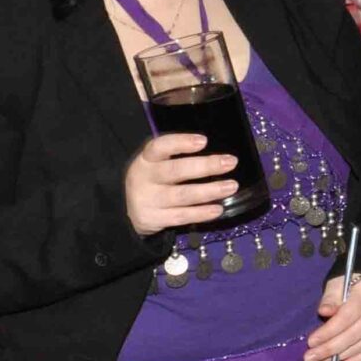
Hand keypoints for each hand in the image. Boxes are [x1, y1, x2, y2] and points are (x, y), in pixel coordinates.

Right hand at [124, 135, 240, 235]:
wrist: (129, 209)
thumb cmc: (155, 179)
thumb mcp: (158, 163)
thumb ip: (180, 157)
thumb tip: (218, 155)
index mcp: (147, 159)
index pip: (159, 147)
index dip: (181, 143)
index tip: (203, 141)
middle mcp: (144, 178)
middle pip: (175, 171)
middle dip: (205, 166)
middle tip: (231, 162)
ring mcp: (147, 200)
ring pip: (182, 195)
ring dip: (209, 191)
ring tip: (231, 186)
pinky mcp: (153, 219)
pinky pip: (181, 216)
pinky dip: (201, 213)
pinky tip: (218, 209)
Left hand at [308, 274, 360, 360]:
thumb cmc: (354, 282)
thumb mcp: (339, 282)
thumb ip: (331, 298)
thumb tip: (324, 312)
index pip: (346, 318)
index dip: (328, 332)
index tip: (310, 341)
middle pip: (353, 335)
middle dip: (329, 349)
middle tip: (309, 358)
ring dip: (339, 357)